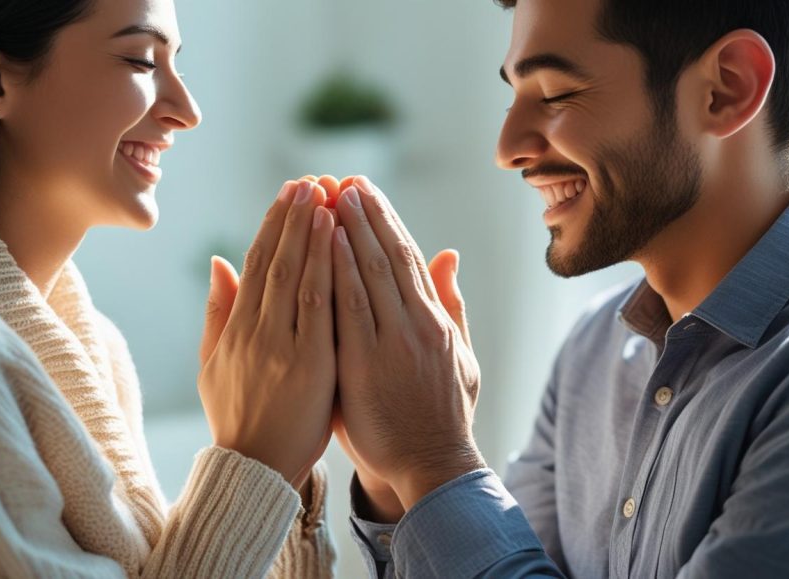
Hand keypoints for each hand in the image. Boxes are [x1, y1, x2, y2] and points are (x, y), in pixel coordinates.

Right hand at [198, 180, 335, 488]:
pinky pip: (319, 306)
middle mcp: (256, 330)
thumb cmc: (238, 417)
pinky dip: (326, 269)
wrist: (254, 470)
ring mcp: (281, 346)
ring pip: (296, 275)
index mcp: (237, 328)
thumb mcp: (214, 364)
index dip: (273, 225)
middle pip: (276, 261)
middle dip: (293, 217)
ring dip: (310, 231)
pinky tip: (335, 239)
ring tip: (323, 194)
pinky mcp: (309, 363)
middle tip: (308, 180)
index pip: (256, 264)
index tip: (288, 193)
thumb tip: (219, 261)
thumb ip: (217, 312)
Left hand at [331, 176, 485, 509]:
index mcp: (436, 320)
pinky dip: (341, 272)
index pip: (408, 257)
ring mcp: (393, 343)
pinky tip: (329, 242)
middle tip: (345, 179)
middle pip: (390, 256)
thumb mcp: (460, 354)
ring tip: (332, 194)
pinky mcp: (366, 366)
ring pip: (371, 273)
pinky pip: (350, 309)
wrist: (431, 464)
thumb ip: (451, 303)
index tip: (366, 190)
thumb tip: (449, 254)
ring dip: (352, 230)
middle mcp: (417, 324)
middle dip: (367, 214)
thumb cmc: (442, 411)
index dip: (386, 220)